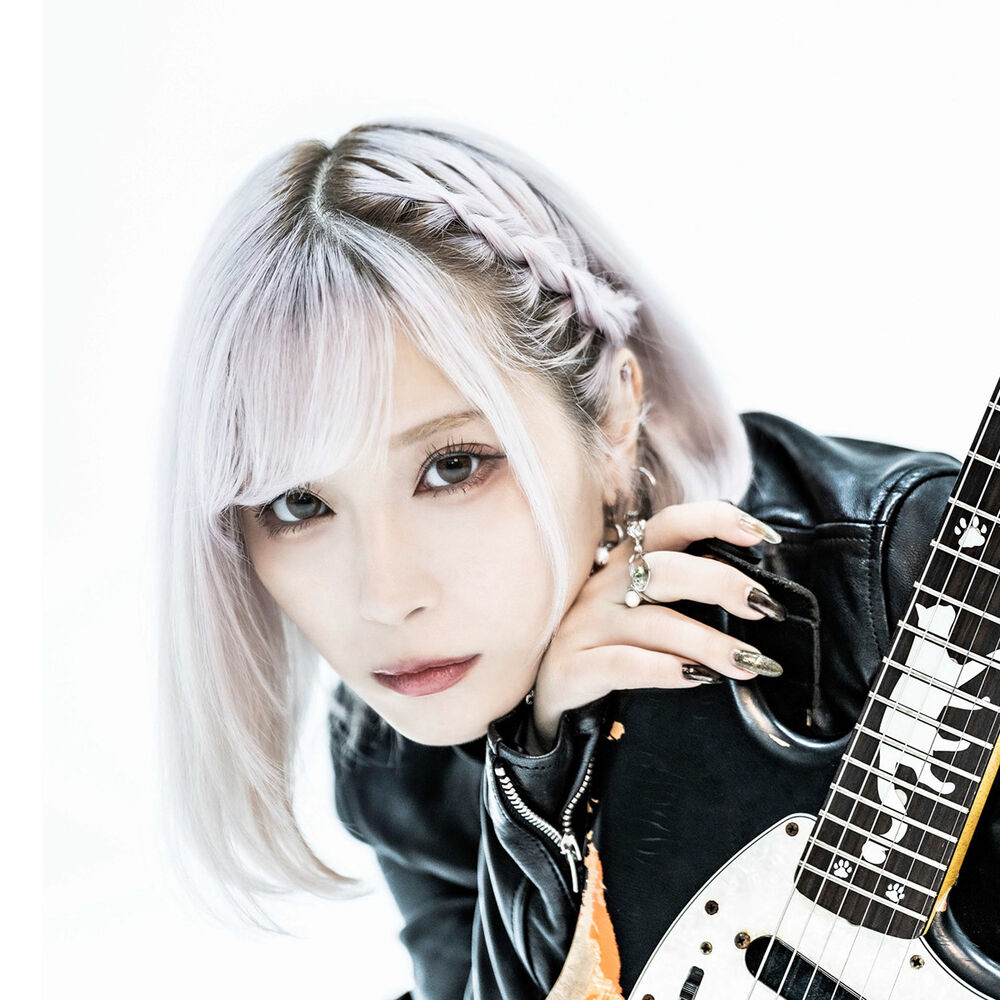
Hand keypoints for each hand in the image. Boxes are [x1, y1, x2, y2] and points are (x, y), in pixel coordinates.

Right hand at [525, 501, 785, 753]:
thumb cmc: (605, 648)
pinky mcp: (571, 668)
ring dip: (709, 642)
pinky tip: (698, 679)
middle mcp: (603, 587)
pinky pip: (623, 665)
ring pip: (653, 623)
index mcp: (625, 564)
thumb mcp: (638, 610)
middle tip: (765, 607)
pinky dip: (664, 670)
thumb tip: (751, 593)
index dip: (715, 520)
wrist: (545, 696)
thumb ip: (681, 593)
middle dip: (721, 582)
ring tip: (750, 662)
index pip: (669, 525)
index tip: (763, 535)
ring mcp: (583, 627)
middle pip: (665, 569)